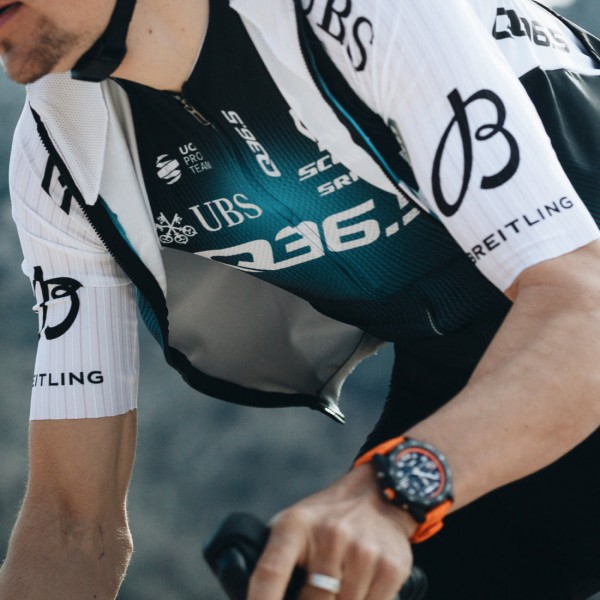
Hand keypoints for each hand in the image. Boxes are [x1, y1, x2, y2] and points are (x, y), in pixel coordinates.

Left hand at [247, 464, 415, 599]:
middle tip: (314, 594)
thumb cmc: (325, 520)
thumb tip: (256, 599)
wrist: (377, 495)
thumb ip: (275, 560)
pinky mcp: (390, 568)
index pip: (270, 573)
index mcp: (296, 526)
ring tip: (335, 590)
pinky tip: (359, 590)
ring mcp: (362, 552)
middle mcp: (330, 535)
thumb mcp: (294, 525)